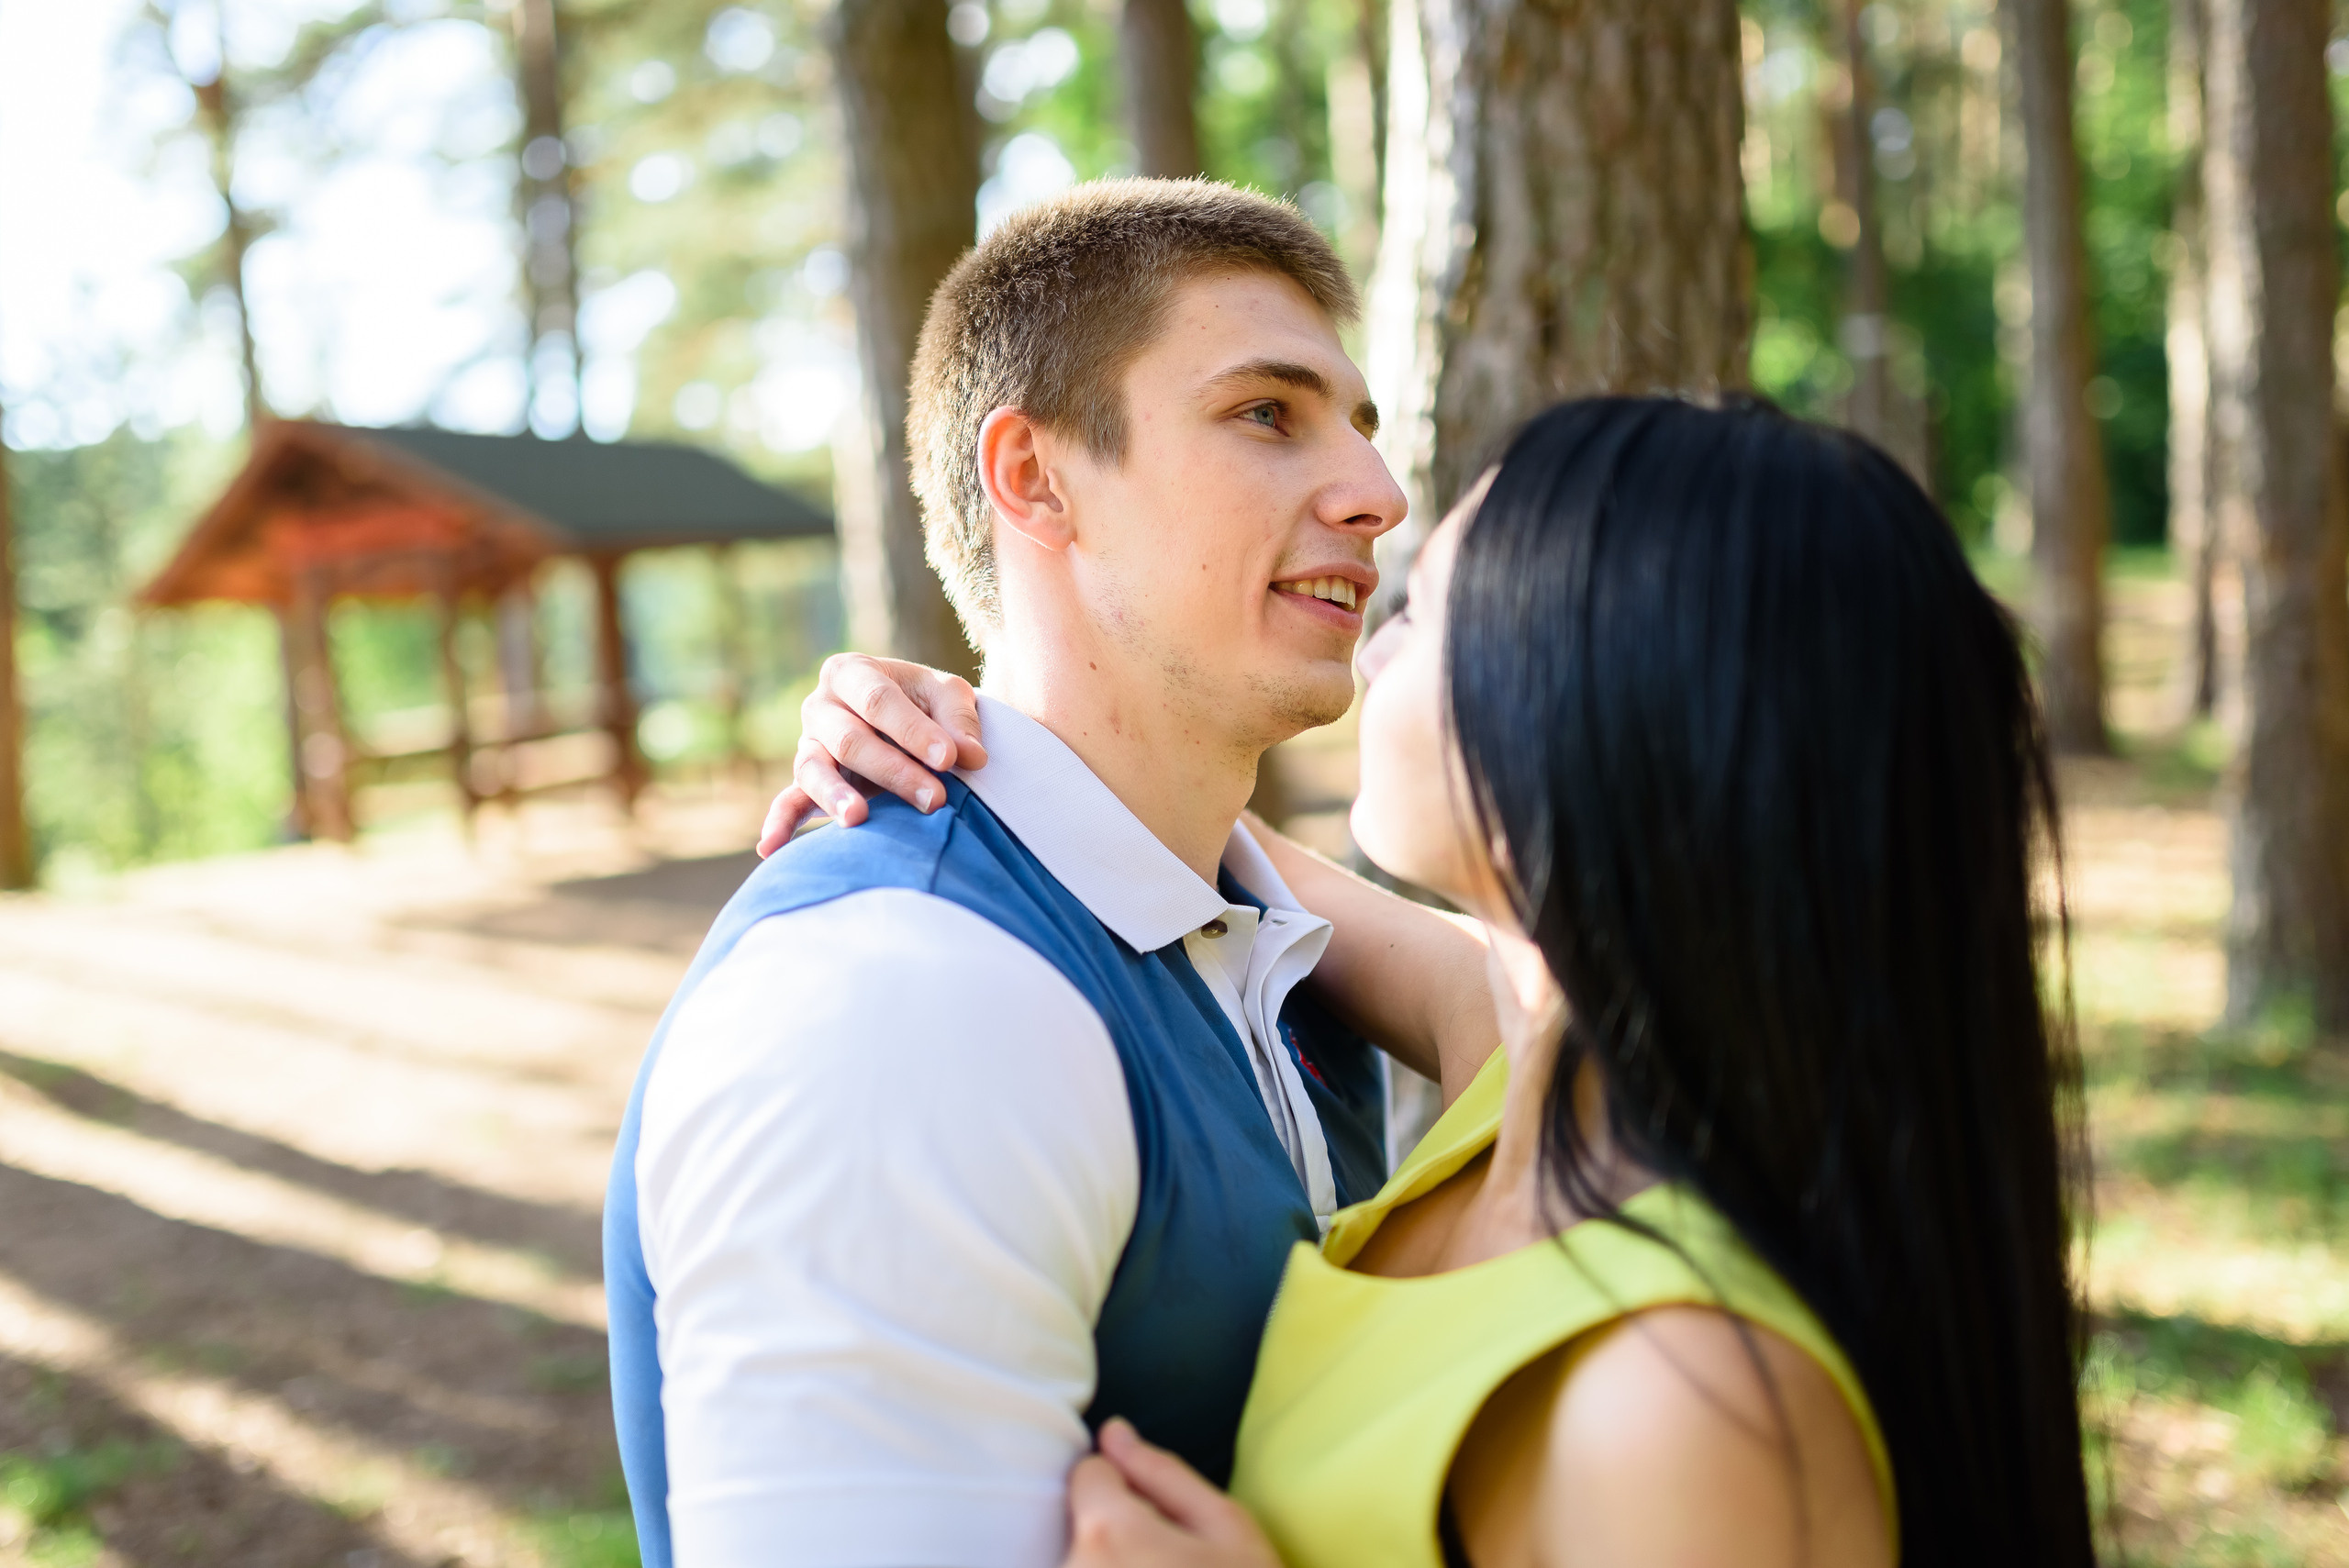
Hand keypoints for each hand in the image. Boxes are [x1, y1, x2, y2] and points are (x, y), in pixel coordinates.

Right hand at [756, 654, 989, 854]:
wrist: (907, 722)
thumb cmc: (926, 704)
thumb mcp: (947, 696)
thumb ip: (959, 721)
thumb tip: (971, 756)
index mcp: (852, 672)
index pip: (878, 700)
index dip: (913, 730)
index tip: (950, 760)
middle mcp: (821, 705)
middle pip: (849, 739)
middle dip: (893, 770)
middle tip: (935, 799)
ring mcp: (808, 744)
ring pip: (813, 769)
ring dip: (836, 796)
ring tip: (859, 818)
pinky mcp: (805, 782)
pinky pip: (788, 801)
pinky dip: (779, 824)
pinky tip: (771, 848)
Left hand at [1061, 1419, 1282, 1567]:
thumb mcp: (1227, 1528)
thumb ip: (1163, 1472)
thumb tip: (1113, 1432)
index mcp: (1108, 1532)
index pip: (1089, 1474)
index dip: (1129, 1489)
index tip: (1162, 1522)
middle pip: (1080, 1522)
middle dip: (1118, 1531)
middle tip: (1170, 1563)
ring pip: (1079, 1559)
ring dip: (1109, 1565)